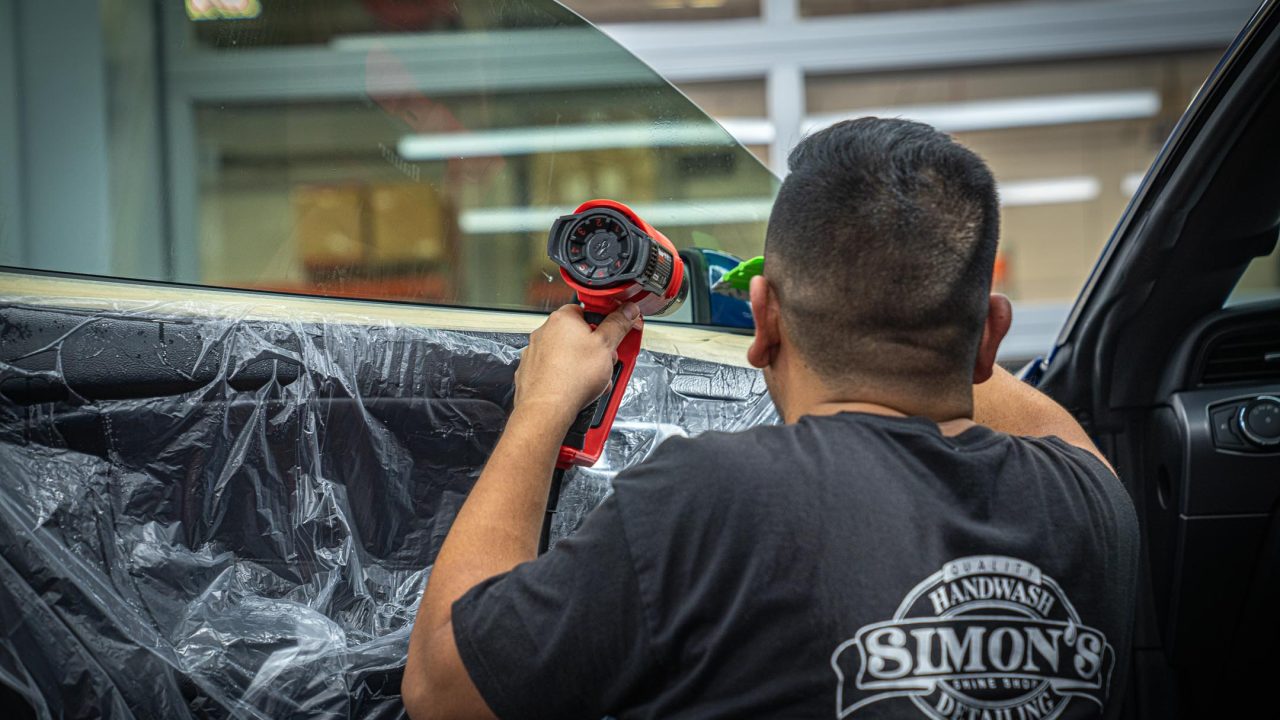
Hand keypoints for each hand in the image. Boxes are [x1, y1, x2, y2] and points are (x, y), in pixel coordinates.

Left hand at [514, 304, 640, 425]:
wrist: (547, 409)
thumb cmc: (570, 378)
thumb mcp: (606, 346)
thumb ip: (618, 325)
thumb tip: (627, 312)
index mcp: (563, 319)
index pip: (589, 312)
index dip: (607, 323)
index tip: (618, 332)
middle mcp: (546, 332)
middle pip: (581, 336)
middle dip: (599, 350)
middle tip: (609, 362)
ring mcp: (537, 353)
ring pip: (571, 356)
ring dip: (587, 367)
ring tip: (597, 381)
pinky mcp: (533, 373)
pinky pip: (558, 370)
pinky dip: (569, 378)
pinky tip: (579, 388)